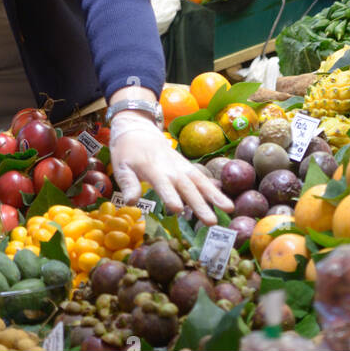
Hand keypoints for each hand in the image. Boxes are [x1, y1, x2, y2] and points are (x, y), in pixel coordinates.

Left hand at [109, 114, 233, 225]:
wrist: (138, 128)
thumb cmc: (127, 151)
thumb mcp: (121, 166)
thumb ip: (128, 183)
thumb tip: (130, 202)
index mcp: (153, 169)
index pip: (162, 184)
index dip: (169, 195)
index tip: (177, 209)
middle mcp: (171, 168)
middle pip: (186, 187)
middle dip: (199, 204)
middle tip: (211, 222)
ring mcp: (181, 166)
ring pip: (200, 181)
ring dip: (214, 196)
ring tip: (229, 209)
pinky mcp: (187, 166)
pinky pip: (202, 178)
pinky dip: (213, 189)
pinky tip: (225, 202)